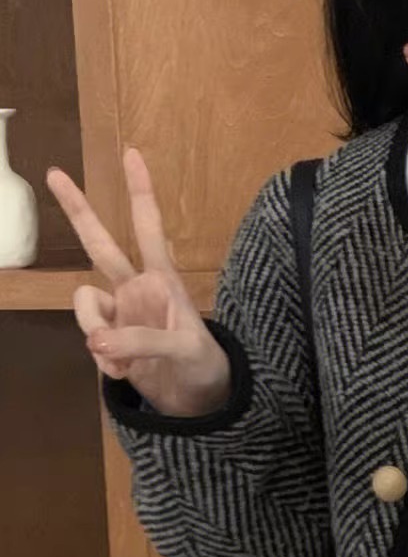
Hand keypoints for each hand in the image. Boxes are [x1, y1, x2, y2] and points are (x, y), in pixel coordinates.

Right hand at [45, 149, 231, 416]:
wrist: (199, 403)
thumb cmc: (204, 366)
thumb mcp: (184, 350)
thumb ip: (142, 341)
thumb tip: (96, 341)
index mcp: (163, 280)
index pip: (149, 228)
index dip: (141, 192)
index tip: (132, 154)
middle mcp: (136, 289)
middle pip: (100, 244)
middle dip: (78, 210)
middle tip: (53, 172)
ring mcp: (119, 314)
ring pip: (84, 304)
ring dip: (94, 331)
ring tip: (118, 360)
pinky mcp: (108, 341)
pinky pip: (89, 340)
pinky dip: (102, 360)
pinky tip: (122, 374)